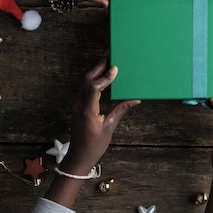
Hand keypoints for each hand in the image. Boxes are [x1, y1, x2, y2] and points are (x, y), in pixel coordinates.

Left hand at [59, 59, 140, 175]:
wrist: (79, 156)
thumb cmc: (94, 145)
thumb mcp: (110, 127)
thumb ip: (121, 110)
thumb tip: (135, 98)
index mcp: (87, 110)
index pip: (94, 88)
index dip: (105, 77)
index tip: (115, 68)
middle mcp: (79, 104)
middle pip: (86, 80)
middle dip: (98, 67)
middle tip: (109, 55)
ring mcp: (76, 104)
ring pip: (84, 83)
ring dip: (95, 71)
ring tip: (107, 62)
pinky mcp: (77, 106)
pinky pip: (84, 88)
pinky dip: (92, 80)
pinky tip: (101, 77)